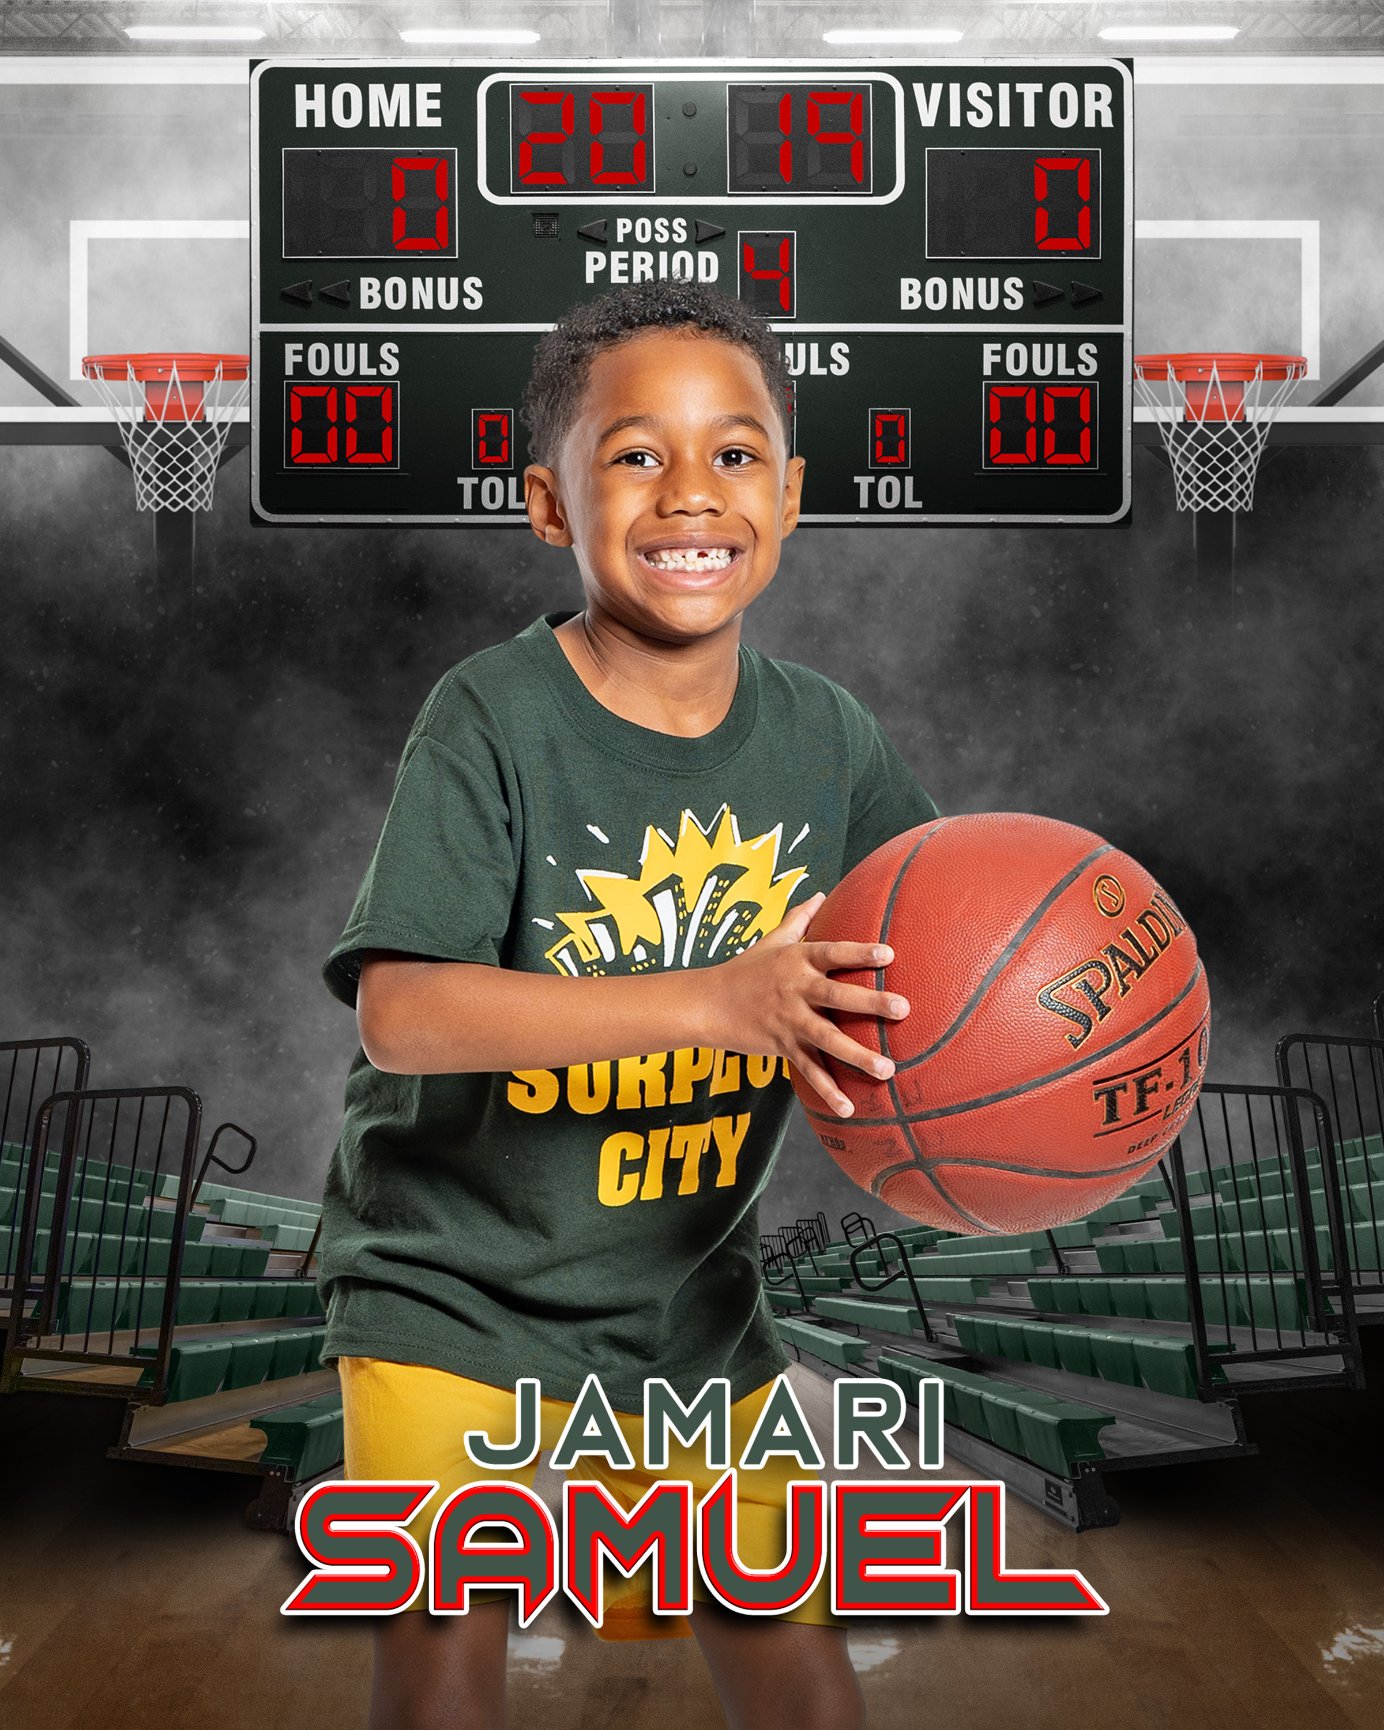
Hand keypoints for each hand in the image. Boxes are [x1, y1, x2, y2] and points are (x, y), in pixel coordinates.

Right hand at [705, 892, 909, 1117]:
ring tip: (888, 1069)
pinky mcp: (781, 1046)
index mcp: (796, 960)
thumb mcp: (771, 940)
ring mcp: (789, 1020)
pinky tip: (849, 1107)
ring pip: (827, 1039)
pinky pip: (808, 1070)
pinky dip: (827, 1090)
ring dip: (858, 1055)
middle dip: (871, 1002)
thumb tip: (820, 892)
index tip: (889, 954)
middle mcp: (795, 989)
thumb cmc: (745, 969)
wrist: (707, 1003)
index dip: (859, 952)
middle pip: (837, 995)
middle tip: (903, 1008)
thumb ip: (799, 919)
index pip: (832, 952)